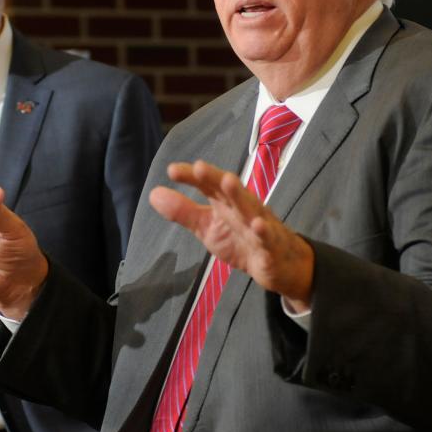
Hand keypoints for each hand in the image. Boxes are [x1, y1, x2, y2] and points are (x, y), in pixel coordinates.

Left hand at [149, 160, 314, 311]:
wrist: (279, 263)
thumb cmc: (241, 239)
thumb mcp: (207, 227)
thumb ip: (183, 211)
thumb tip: (153, 193)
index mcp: (225, 202)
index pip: (207, 185)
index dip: (192, 177)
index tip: (173, 170)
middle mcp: (242, 207)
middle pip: (228, 190)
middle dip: (215, 178)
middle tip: (199, 167)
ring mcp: (259, 225)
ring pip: (250, 207)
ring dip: (239, 194)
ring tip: (227, 181)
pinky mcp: (271, 245)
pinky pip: (268, 237)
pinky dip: (264, 231)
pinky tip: (258, 224)